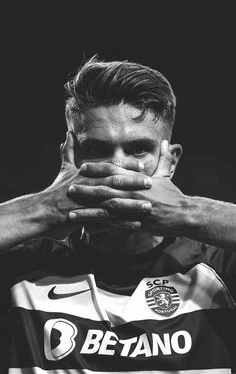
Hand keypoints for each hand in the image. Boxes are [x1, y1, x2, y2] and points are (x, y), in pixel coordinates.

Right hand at [43, 131, 150, 234]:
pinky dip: (122, 223)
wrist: (41, 211)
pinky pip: (108, 222)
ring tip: (148, 206)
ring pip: (114, 202)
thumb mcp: (63, 169)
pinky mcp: (87, 218)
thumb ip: (69, 152)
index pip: (110, 166)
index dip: (127, 165)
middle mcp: (89, 186)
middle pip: (114, 182)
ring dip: (132, 204)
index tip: (142, 164)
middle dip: (133, 182)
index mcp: (86, 174)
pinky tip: (136, 225)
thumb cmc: (55, 191)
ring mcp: (88, 203)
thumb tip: (68, 134)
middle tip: (150, 183)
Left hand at [68, 140, 184, 235]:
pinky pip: (115, 226)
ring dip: (88, 210)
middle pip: (106, 188)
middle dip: (86, 188)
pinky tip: (87, 230)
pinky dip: (101, 228)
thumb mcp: (167, 175)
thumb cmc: (174, 195)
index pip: (114, 170)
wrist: (184, 214)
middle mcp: (134, 191)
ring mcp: (134, 207)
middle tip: (69, 188)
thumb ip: (164, 159)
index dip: (97, 168)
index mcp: (137, 179)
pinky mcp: (136, 222)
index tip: (82, 167)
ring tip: (72, 212)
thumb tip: (166, 142)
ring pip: (107, 208)